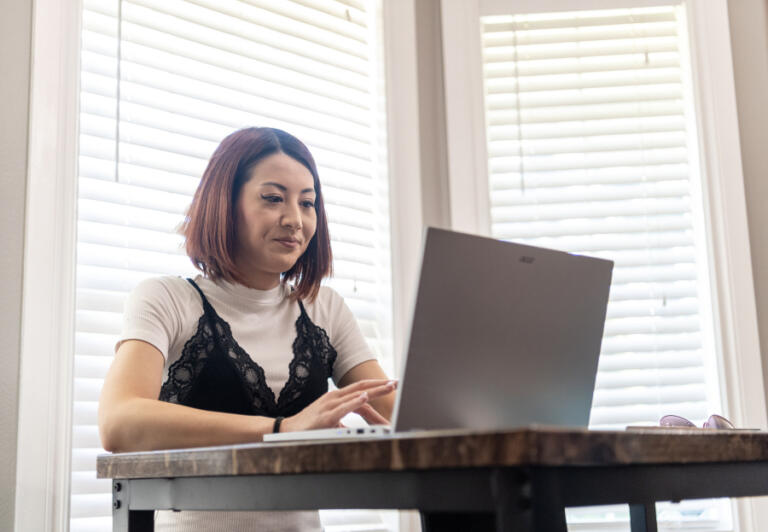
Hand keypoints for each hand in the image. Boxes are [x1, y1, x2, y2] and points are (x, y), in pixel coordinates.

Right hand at [281, 379, 395, 431]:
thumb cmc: (310, 426)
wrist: (288, 431)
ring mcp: (330, 404)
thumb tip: (358, 427)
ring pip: (357, 394)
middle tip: (396, 382)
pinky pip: (343, 407)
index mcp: (337, 397)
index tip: (391, 385)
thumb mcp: (332, 421)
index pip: (361, 388)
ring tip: (389, 386)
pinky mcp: (326, 416)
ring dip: (375, 390)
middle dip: (380, 384)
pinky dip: (355, 401)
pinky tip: (365, 397)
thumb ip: (345, 420)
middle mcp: (335, 397)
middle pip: (362, 387)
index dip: (376, 386)